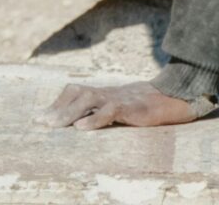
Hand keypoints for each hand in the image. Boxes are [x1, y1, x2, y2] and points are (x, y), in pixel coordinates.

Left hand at [34, 81, 197, 129]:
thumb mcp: (124, 107)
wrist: (178, 96)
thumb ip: (105, 111)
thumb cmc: (150, 105)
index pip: (77, 91)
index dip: (58, 102)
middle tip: (40, 122)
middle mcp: (110, 93)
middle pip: (78, 93)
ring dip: (69, 112)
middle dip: (58, 108)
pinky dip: (94, 119)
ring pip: (90, 98)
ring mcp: (122, 98)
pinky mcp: (134, 108)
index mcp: (107, 93)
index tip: (41, 117)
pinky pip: (111, 111)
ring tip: (54, 125)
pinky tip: (82, 128)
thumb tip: (82, 123)